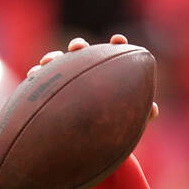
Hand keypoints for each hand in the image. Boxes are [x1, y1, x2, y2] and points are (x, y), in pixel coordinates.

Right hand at [29, 34, 159, 121]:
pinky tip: (33, 75)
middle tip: (77, 47)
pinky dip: (36, 76)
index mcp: (107, 77)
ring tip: (49, 61)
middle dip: (79, 46)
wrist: (86, 147)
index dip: (117, 45)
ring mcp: (64, 82)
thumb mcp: (128, 124)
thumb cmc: (111, 131)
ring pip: (57, 65)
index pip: (113, 55)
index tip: (119, 40)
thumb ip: (141, 115)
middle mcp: (85, 75)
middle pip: (82, 54)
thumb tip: (154, 110)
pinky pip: (38, 81)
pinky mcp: (46, 92)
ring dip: (53, 58)